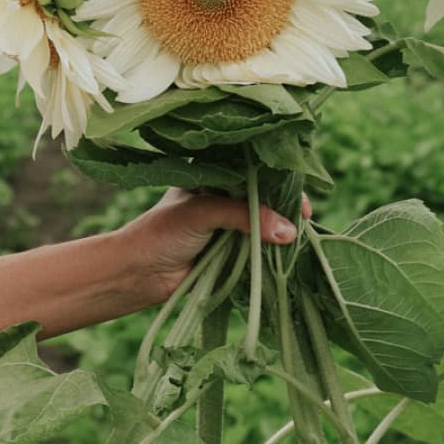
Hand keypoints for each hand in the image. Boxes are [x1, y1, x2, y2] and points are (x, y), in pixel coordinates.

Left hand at [120, 186, 311, 300]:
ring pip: (263, 222)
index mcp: (213, 175)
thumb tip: (289, 232)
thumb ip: (245, 216)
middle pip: (263, 197)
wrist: (139, 273)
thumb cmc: (162, 232)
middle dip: (284, 206)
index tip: (298, 196)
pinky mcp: (231, 250)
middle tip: (305, 218)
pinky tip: (289, 251)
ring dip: (280, 229)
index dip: (278, 179)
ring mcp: (228, 223)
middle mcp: (223, 195)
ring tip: (301, 235)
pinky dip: (272, 250)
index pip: (253, 170)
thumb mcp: (204, 212)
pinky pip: (258, 247)